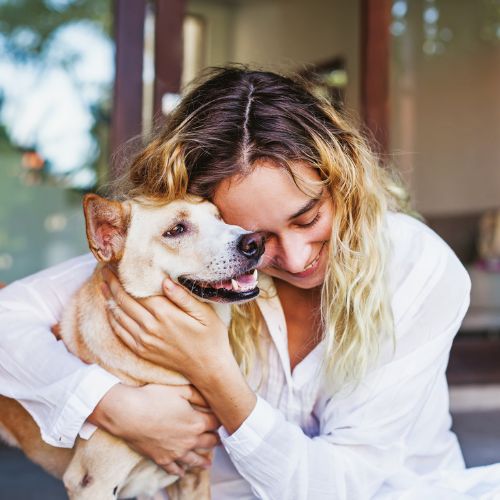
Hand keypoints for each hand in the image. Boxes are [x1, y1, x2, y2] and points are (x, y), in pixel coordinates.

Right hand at [89, 383, 220, 475]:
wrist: (129, 414)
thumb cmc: (154, 398)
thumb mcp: (180, 390)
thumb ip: (198, 395)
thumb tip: (212, 399)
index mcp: (197, 422)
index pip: (216, 423)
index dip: (220, 420)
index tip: (222, 420)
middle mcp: (190, 440)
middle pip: (209, 442)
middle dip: (216, 440)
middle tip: (221, 441)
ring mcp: (176, 452)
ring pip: (195, 459)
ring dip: (203, 461)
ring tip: (208, 463)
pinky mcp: (162, 459)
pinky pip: (174, 469)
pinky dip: (180, 471)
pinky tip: (183, 472)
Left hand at [100, 267, 235, 382]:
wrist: (208, 368)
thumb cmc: (210, 338)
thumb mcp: (204, 313)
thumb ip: (183, 297)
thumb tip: (165, 280)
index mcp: (165, 314)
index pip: (136, 291)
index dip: (123, 277)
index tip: (116, 264)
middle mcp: (150, 327)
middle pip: (123, 301)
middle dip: (112, 284)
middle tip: (104, 269)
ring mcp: (144, 341)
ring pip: (118, 316)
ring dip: (108, 299)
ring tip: (103, 285)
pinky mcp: (142, 351)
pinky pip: (120, 332)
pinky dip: (112, 318)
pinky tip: (110, 309)